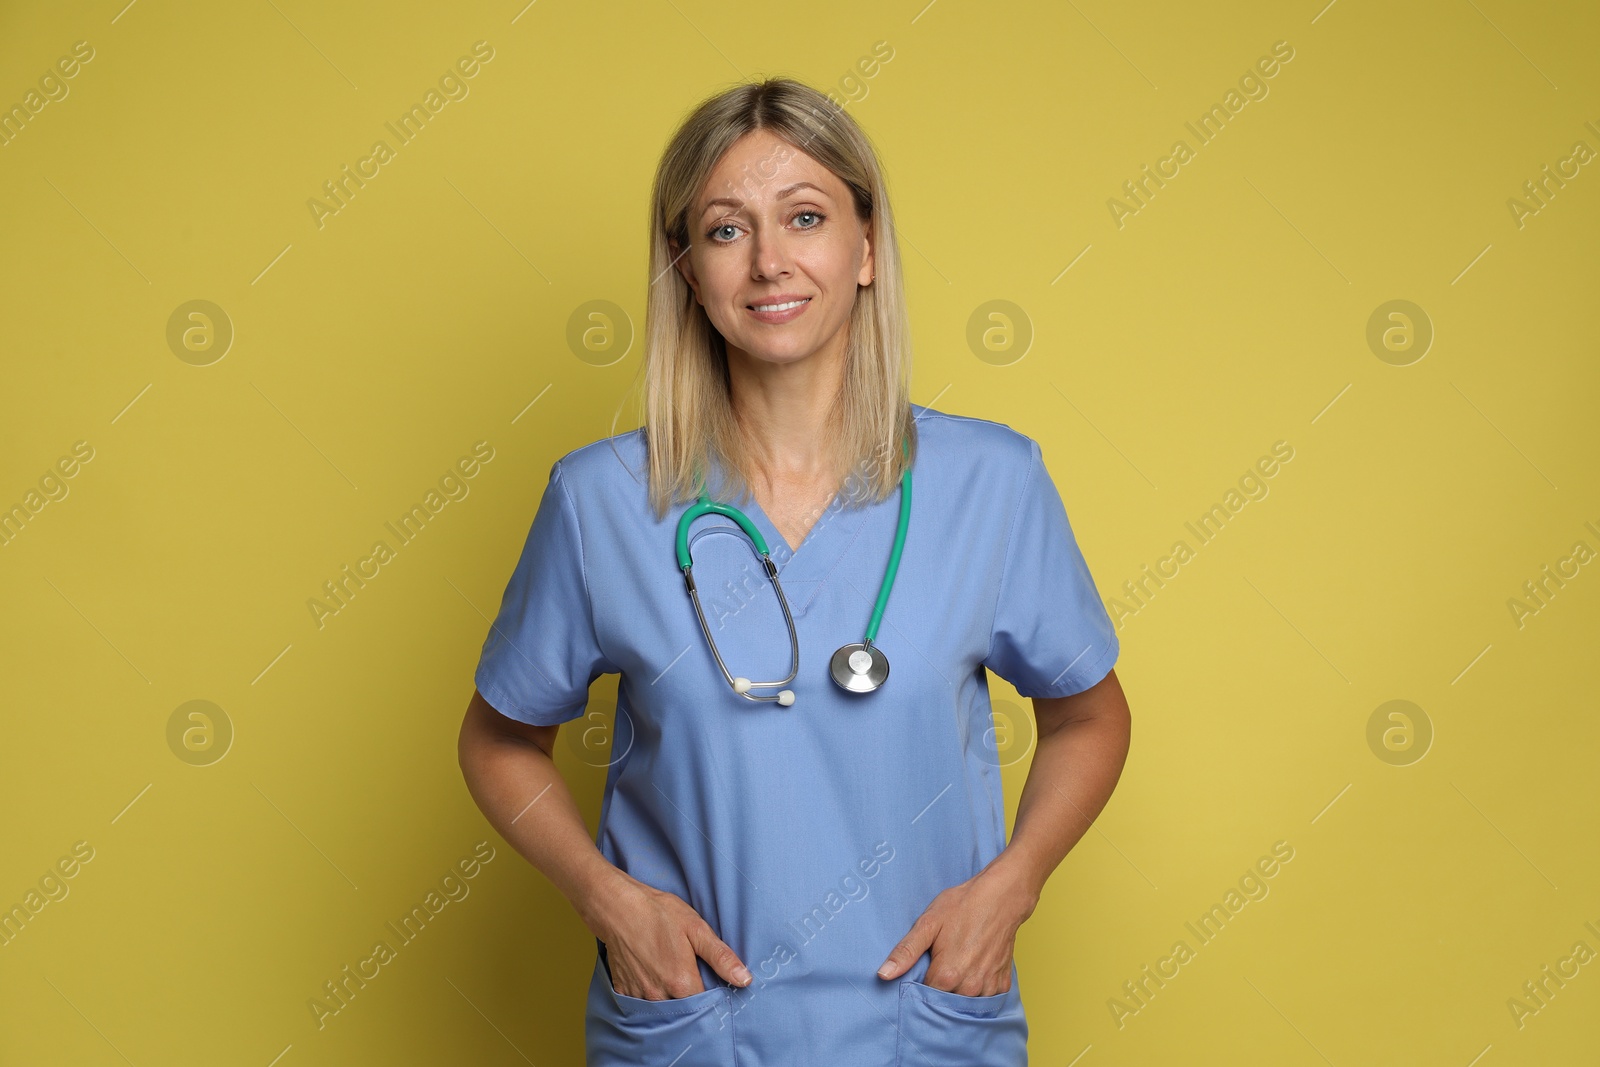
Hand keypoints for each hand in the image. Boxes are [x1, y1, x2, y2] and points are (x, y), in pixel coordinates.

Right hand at [587, 872, 752, 999]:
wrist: (618, 907)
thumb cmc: (658, 913)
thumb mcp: (696, 929)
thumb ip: (721, 957)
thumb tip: (745, 979)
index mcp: (681, 983)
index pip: (705, 1005)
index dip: (711, 996)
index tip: (711, 983)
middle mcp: (659, 996)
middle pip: (683, 1009)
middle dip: (690, 999)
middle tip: (688, 973)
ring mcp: (639, 995)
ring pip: (661, 1008)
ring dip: (668, 997)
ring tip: (669, 972)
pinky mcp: (623, 990)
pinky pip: (641, 1002)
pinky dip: (648, 994)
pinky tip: (651, 974)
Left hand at [875, 863, 1039, 996]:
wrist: (1001, 897)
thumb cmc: (962, 906)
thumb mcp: (928, 923)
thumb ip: (906, 952)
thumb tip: (883, 974)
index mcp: (947, 976)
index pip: (924, 995)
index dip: (920, 982)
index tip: (924, 967)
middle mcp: (969, 987)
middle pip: (945, 1001)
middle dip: (940, 987)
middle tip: (942, 961)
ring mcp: (988, 987)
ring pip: (966, 1002)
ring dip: (959, 990)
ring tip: (959, 964)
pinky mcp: (1003, 984)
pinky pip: (985, 998)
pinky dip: (979, 988)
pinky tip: (975, 967)